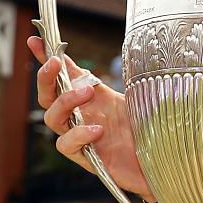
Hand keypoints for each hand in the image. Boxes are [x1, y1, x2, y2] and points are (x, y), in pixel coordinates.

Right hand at [29, 36, 150, 197]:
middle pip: (47, 96)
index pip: (65, 76)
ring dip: (65, 101)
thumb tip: (126, 55)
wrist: (167, 163)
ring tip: (88, 93)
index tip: (35, 39)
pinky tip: (97, 130)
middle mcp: (82, 116)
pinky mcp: (87, 158)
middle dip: (46, 77)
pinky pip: (66, 144)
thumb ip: (128, 79)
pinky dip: (78, 134)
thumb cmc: (153, 130)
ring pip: (52, 118)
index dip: (48, 58)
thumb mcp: (140, 97)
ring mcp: (82, 137)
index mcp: (94, 98)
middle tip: (55, 63)